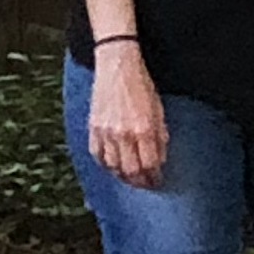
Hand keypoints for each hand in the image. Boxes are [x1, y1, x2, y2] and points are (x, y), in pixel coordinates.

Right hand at [87, 42, 169, 189]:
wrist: (117, 68)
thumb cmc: (142, 87)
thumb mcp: (159, 111)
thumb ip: (160, 137)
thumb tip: (159, 160)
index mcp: (144, 129)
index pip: (149, 165)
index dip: (154, 177)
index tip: (158, 181)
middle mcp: (123, 134)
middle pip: (130, 170)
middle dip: (140, 182)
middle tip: (146, 185)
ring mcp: (105, 132)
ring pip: (112, 166)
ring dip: (122, 177)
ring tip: (131, 179)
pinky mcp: (93, 128)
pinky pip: (97, 155)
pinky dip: (106, 165)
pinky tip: (113, 167)